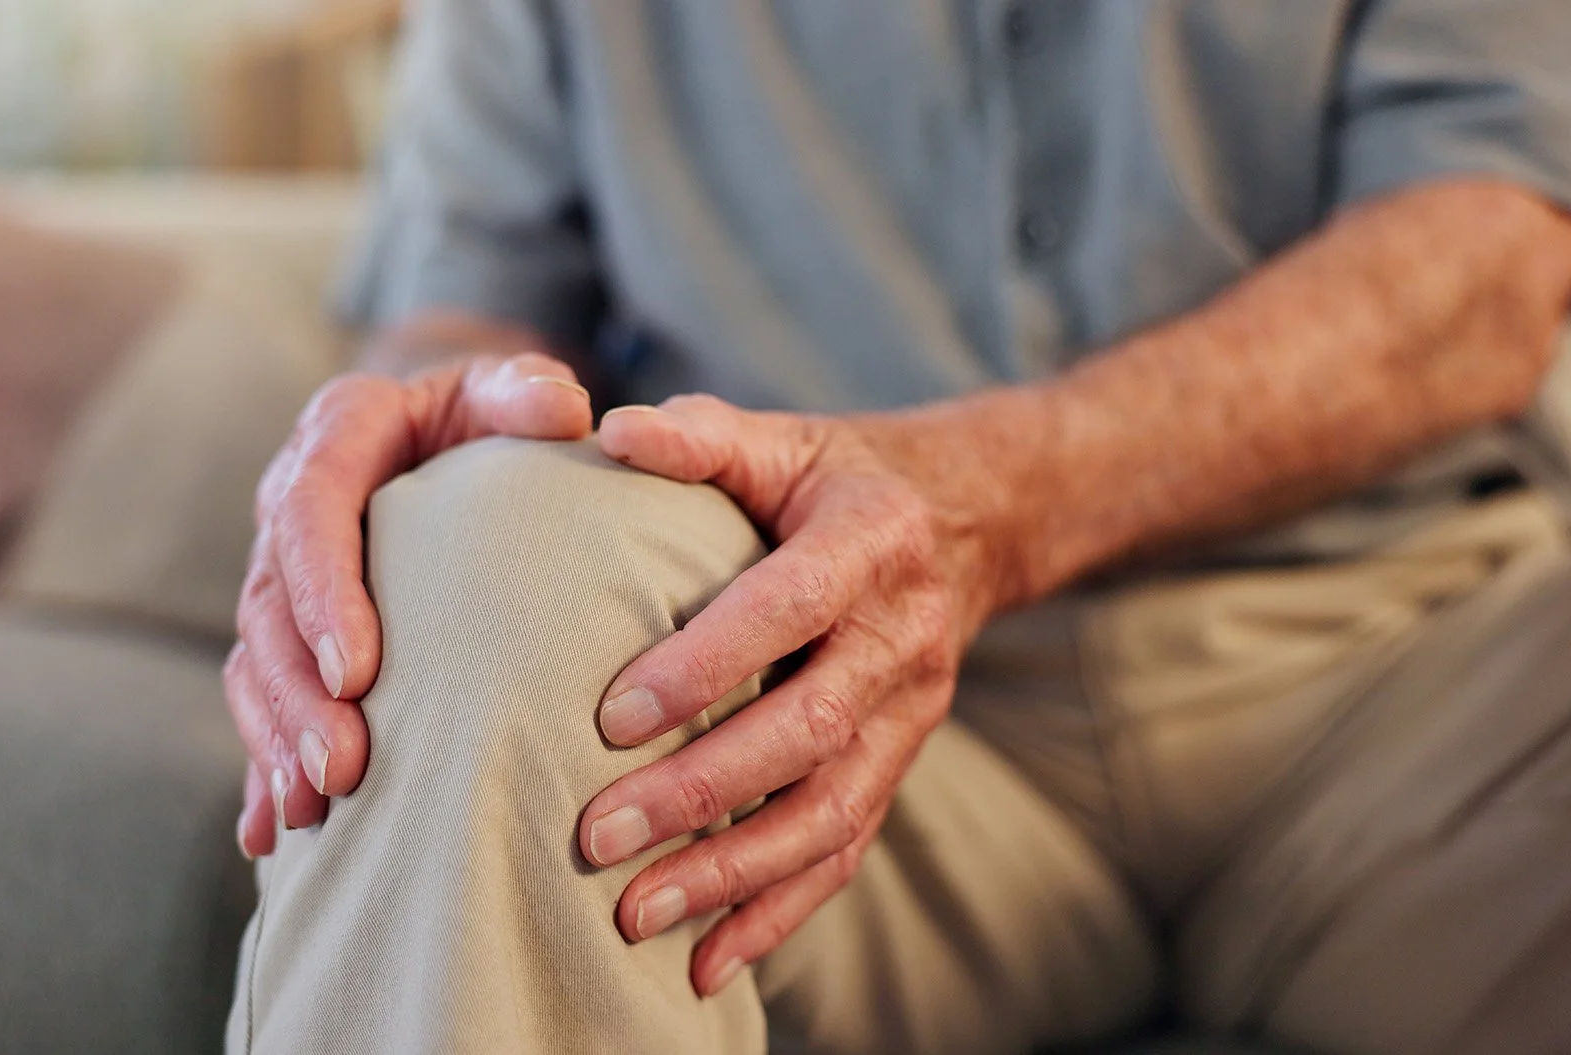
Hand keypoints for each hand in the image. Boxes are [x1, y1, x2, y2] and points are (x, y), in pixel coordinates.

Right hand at [227, 336, 591, 857]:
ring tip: (317, 807)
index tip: (356, 669)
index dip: (324, 593)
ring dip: (277, 738)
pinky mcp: (285, 629)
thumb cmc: (489, 415)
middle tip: (342, 767)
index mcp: (337, 436)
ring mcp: (282, 572)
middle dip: (298, 694)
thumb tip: (566, 412)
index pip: (309, 511)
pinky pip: (259, 700)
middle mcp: (291, 503)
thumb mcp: (507, 390)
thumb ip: (527, 392)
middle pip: (269, 605)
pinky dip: (264, 766)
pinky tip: (274, 834)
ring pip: (255, 662)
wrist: (447, 434)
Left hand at [576, 395, 993, 995]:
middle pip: (808, 731)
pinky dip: (778, 914)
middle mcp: (902, 637)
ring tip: (635, 914)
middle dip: (703, 792)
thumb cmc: (837, 478)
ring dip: (733, 874)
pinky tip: (707, 963)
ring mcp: (911, 713)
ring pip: (831, 812)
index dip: (706, 664)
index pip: (788, 609)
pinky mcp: (900, 764)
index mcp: (869, 543)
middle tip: (598, 834)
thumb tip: (607, 431)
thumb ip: (700, 437)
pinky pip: (846, 851)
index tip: (611, 717)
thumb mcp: (782, 439)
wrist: (972, 521)